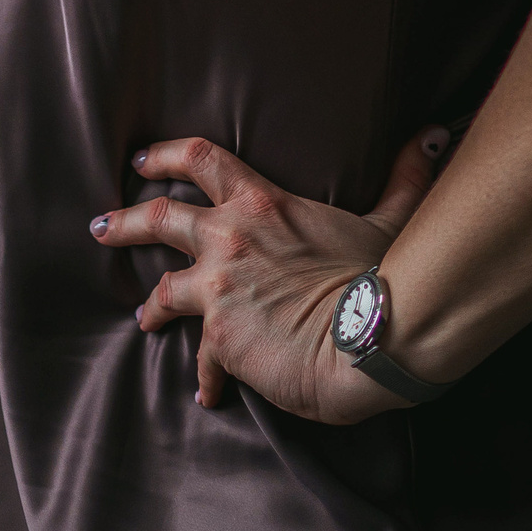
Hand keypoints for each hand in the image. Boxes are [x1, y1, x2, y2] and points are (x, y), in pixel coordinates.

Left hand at [90, 127, 449, 422]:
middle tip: (99, 225)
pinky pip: (200, 361)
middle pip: (157, 217)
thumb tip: (432, 136)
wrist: (368, 340)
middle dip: (122, 220)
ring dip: (149, 305)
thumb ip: (404, 174)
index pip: (199, 159)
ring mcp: (218, 289)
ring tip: (141, 316)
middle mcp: (228, 238)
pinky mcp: (220, 340)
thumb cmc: (379, 275)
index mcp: (261, 202)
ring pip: (161, 290)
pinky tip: (208, 394)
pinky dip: (204, 378)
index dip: (164, 154)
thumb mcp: (389, 217)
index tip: (141, 159)